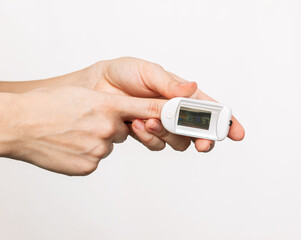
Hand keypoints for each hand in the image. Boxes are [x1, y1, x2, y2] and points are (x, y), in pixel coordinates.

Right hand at [1, 86, 165, 174]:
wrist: (19, 125)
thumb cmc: (47, 107)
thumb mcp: (83, 95)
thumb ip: (109, 104)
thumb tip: (124, 117)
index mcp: (107, 105)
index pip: (147, 108)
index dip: (167, 112)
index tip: (183, 114)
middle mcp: (107, 128)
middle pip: (125, 130)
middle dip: (113, 126)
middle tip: (89, 120)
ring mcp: (99, 149)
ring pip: (110, 144)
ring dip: (97, 139)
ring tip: (75, 132)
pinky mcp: (89, 165)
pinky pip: (97, 158)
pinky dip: (87, 152)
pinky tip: (70, 145)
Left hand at [78, 57, 244, 151]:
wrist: (94, 89)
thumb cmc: (121, 74)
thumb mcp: (147, 71)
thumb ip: (169, 84)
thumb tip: (192, 88)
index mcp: (181, 93)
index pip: (209, 107)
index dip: (225, 120)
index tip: (235, 132)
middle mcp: (174, 111)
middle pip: (198, 131)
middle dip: (202, 138)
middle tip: (200, 143)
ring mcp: (161, 124)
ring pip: (178, 141)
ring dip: (168, 134)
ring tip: (149, 120)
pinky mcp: (146, 134)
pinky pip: (157, 144)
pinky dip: (149, 136)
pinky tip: (136, 124)